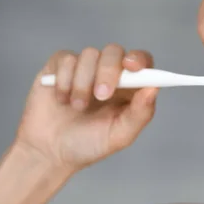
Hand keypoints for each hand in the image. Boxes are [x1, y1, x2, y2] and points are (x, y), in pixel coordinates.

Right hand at [13, 44, 158, 171]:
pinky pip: (66, 58)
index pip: (142, 61)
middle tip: (100, 96)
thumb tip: (153, 89)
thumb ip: (140, 114)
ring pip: (89, 54)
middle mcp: (108, 73)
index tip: (131, 67)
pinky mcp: (61, 66)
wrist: (49, 151)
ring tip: (77, 107)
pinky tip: (62, 99)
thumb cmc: (89, 144)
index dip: (139, 59)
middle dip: (108, 71)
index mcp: (129, 88)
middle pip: (115, 52)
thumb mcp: (119, 136)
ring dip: (83, 82)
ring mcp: (85, 67)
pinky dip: (64, 80)